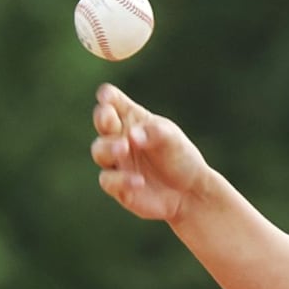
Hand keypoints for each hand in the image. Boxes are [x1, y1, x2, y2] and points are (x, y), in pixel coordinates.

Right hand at [90, 84, 208, 222]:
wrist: (189, 192)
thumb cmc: (180, 158)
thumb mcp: (173, 140)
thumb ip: (155, 132)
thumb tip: (132, 135)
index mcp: (132, 118)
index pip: (113, 100)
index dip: (107, 96)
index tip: (107, 96)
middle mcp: (119, 137)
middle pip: (101, 122)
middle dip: (102, 118)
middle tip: (109, 119)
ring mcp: (116, 161)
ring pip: (99, 150)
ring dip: (109, 148)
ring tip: (124, 147)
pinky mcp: (117, 186)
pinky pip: (108, 180)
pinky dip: (121, 179)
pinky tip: (139, 181)